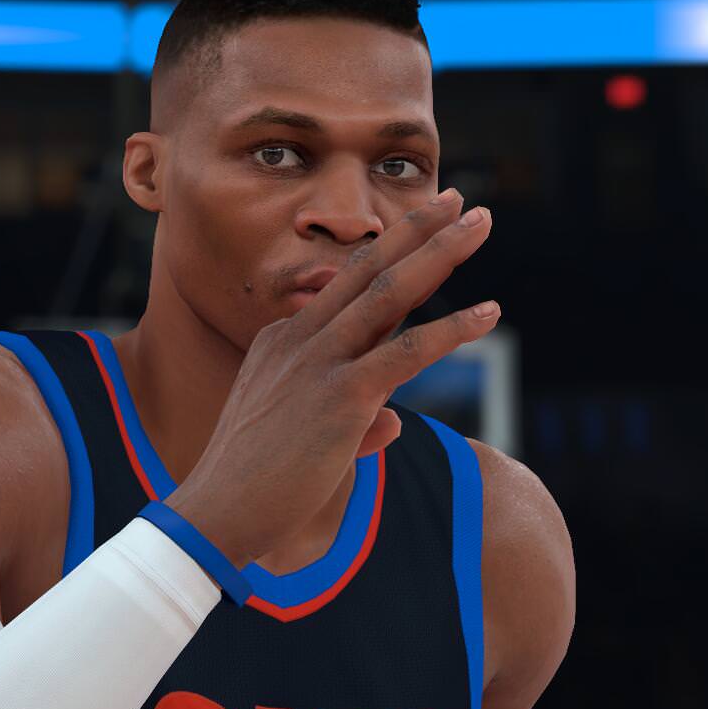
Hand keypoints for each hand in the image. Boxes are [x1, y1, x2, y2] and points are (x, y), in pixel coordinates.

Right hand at [162, 189, 496, 567]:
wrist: (216, 511)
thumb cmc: (254, 486)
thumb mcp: (299, 440)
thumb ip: (353, 424)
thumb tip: (393, 422)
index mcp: (282, 344)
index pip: (346, 292)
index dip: (388, 256)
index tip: (420, 230)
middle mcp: (298, 340)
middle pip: (368, 270)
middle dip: (416, 228)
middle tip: (456, 197)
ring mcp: (318, 364)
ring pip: (391, 292)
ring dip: (441, 252)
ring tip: (480, 221)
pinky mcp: (342, 397)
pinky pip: (409, 351)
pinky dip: (454, 328)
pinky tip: (491, 312)